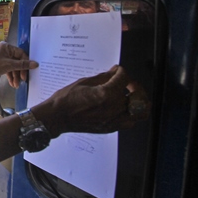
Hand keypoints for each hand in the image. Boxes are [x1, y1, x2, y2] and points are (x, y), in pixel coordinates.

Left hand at [0, 42, 37, 87]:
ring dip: (15, 76)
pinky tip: (13, 83)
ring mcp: (2, 58)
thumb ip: (23, 65)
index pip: (21, 54)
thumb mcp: (9, 65)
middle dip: (20, 71)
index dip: (26, 62)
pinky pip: (8, 70)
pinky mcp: (0, 65)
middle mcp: (5, 51)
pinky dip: (11, 76)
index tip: (30, 71)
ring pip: (13, 67)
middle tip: (23, 79)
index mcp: (7, 47)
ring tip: (16, 85)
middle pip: (18, 61)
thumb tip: (36, 64)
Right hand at [33, 65, 148, 135]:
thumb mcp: (85, 82)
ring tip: (133, 96)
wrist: (58, 116)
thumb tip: (115, 71)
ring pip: (139, 110)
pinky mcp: (111, 127)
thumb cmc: (67, 99)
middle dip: (132, 85)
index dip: (121, 71)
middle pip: (135, 94)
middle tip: (128, 82)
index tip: (117, 71)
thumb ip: (104, 76)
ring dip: (138, 101)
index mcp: (106, 94)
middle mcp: (113, 108)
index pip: (124, 78)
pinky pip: (130, 121)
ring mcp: (113, 119)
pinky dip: (132, 113)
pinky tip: (125, 107)